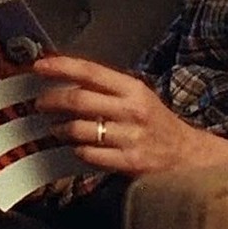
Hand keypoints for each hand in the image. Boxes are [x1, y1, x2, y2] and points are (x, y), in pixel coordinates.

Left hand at [31, 55, 206, 175]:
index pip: (90, 72)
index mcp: (133, 89)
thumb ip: (107, 90)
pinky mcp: (129, 162)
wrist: (188, 156)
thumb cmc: (158, 125)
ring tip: (56, 129)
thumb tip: (67, 83)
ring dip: (60, 129)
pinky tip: (77, 148)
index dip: (61, 67)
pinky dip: (77, 150)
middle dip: (51, 100)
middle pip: (79, 100)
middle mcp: (131, 110)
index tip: (40, 66)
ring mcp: (130, 137)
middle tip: (39, 103)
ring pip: (80, 129)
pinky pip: (89, 154)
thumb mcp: (138, 97)